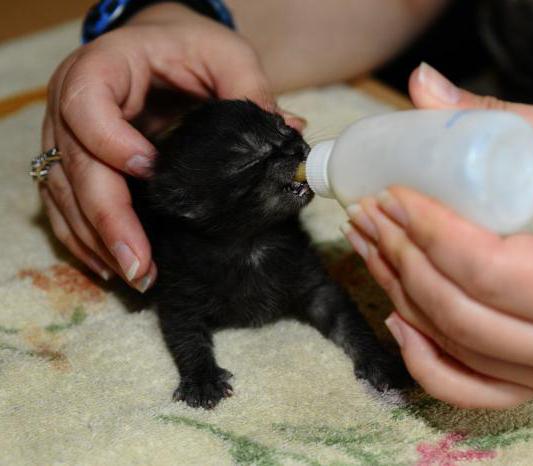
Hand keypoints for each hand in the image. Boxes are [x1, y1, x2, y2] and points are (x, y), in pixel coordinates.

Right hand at [40, 3, 302, 289]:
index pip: (88, 105)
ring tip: (135, 276)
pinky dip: (86, 239)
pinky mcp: (74, 163)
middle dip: (108, 219)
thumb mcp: (225, 54)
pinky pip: (65, 206)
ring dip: (97, 240)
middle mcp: (71, 103)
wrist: (156, 46)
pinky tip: (111, 266)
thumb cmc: (188, 46)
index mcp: (104, 67)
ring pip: (65, 194)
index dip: (112, 141)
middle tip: (140, 264)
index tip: (150, 169)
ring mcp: (67, 137)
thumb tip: (288, 133)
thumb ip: (250, 90)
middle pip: (75, 166)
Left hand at [342, 63, 532, 407]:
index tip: (389, 192)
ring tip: (371, 245)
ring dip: (400, 295)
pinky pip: (468, 388)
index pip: (484, 266)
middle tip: (369, 214)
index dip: (425, 230)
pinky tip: (397, 317)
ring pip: (454, 346)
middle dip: (401, 259)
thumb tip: (421, 87)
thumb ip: (496, 118)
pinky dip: (424, 359)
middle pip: (459, 312)